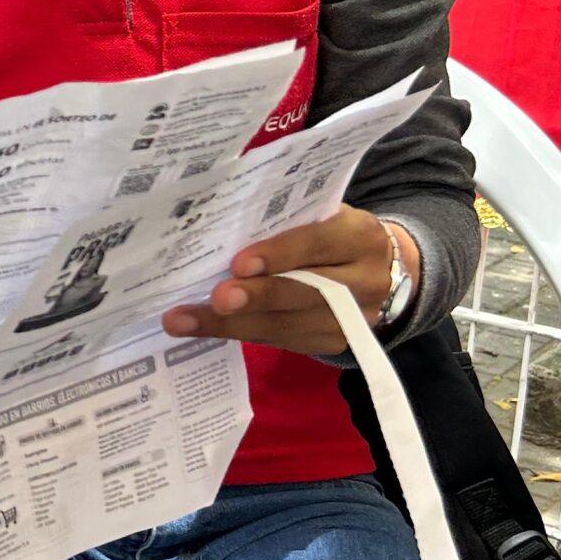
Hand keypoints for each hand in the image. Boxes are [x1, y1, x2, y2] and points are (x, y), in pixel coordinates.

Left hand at [162, 206, 411, 354]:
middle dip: (256, 298)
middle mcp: (365, 282)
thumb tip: (219, 227)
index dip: (279, 254)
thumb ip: (285, 221)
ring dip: (231, 325)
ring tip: (183, 320)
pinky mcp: (334, 343)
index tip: (239, 263)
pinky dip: (240, 333)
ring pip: (287, 324)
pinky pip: (282, 340)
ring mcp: (353, 320)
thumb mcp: (321, 216)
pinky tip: (202, 329)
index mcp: (360, 236)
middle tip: (216, 299)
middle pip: (304, 292)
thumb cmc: (329, 232)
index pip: (317, 244)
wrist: (376, 273)